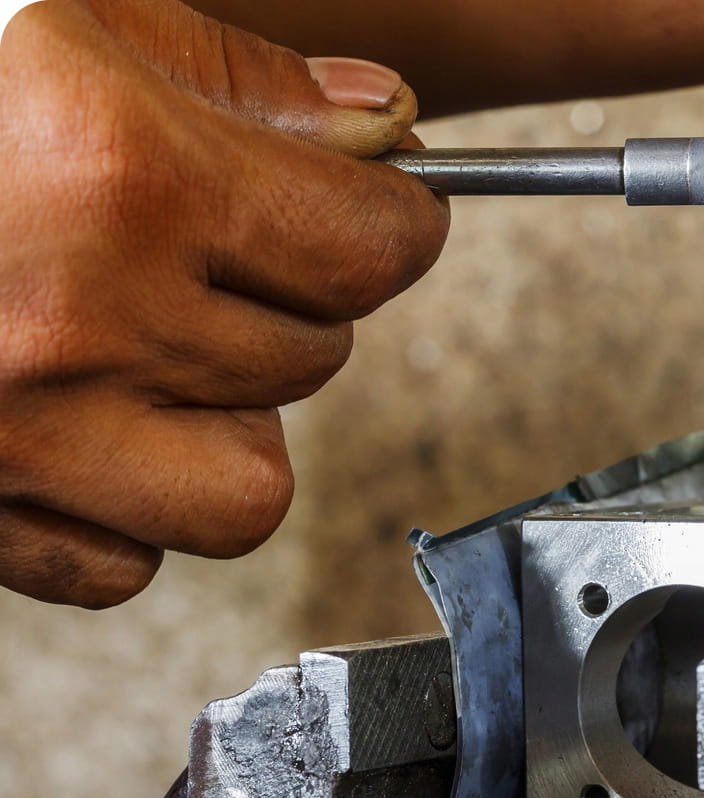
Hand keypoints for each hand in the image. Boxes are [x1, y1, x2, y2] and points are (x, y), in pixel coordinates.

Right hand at [0, 0, 447, 606]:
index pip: (376, 247)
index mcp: (118, 172)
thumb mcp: (54, 10)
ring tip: (150, 345)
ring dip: (228, 420)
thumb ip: (232, 74)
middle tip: (208, 245)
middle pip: (317, 352)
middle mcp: (75, 320)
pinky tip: (74, 421)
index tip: (373, 209)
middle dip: (290, 295)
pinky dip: (124, 507)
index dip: (393, 221)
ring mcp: (12, 438)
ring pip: (247, 488)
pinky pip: (124, 564)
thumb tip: (380, 129)